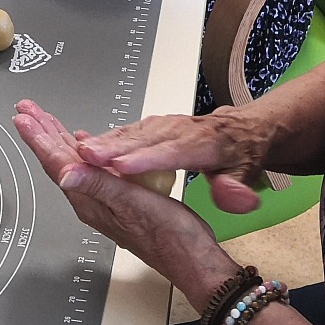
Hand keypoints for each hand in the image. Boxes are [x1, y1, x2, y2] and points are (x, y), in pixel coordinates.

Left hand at [13, 100, 231, 293]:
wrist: (191, 259)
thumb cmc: (169, 236)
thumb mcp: (134, 203)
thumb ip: (98, 186)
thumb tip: (64, 174)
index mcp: (91, 199)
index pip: (57, 162)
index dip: (38, 137)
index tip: (23, 117)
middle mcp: (92, 200)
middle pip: (59, 161)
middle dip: (42, 133)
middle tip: (25, 110)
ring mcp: (104, 200)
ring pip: (73, 163)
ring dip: (57, 139)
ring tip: (44, 120)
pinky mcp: (118, 199)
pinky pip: (92, 169)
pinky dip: (84, 151)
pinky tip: (84, 142)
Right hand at [78, 110, 271, 215]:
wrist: (240, 130)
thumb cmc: (240, 154)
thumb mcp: (247, 173)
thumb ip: (237, 188)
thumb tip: (234, 198)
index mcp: (204, 142)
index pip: (173, 152)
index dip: (147, 159)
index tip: (122, 166)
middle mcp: (179, 130)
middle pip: (142, 140)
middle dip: (113, 148)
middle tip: (85, 155)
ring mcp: (163, 126)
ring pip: (129, 134)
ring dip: (101, 142)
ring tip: (77, 151)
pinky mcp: (152, 127)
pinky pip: (125, 133)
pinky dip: (103, 139)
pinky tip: (83, 145)